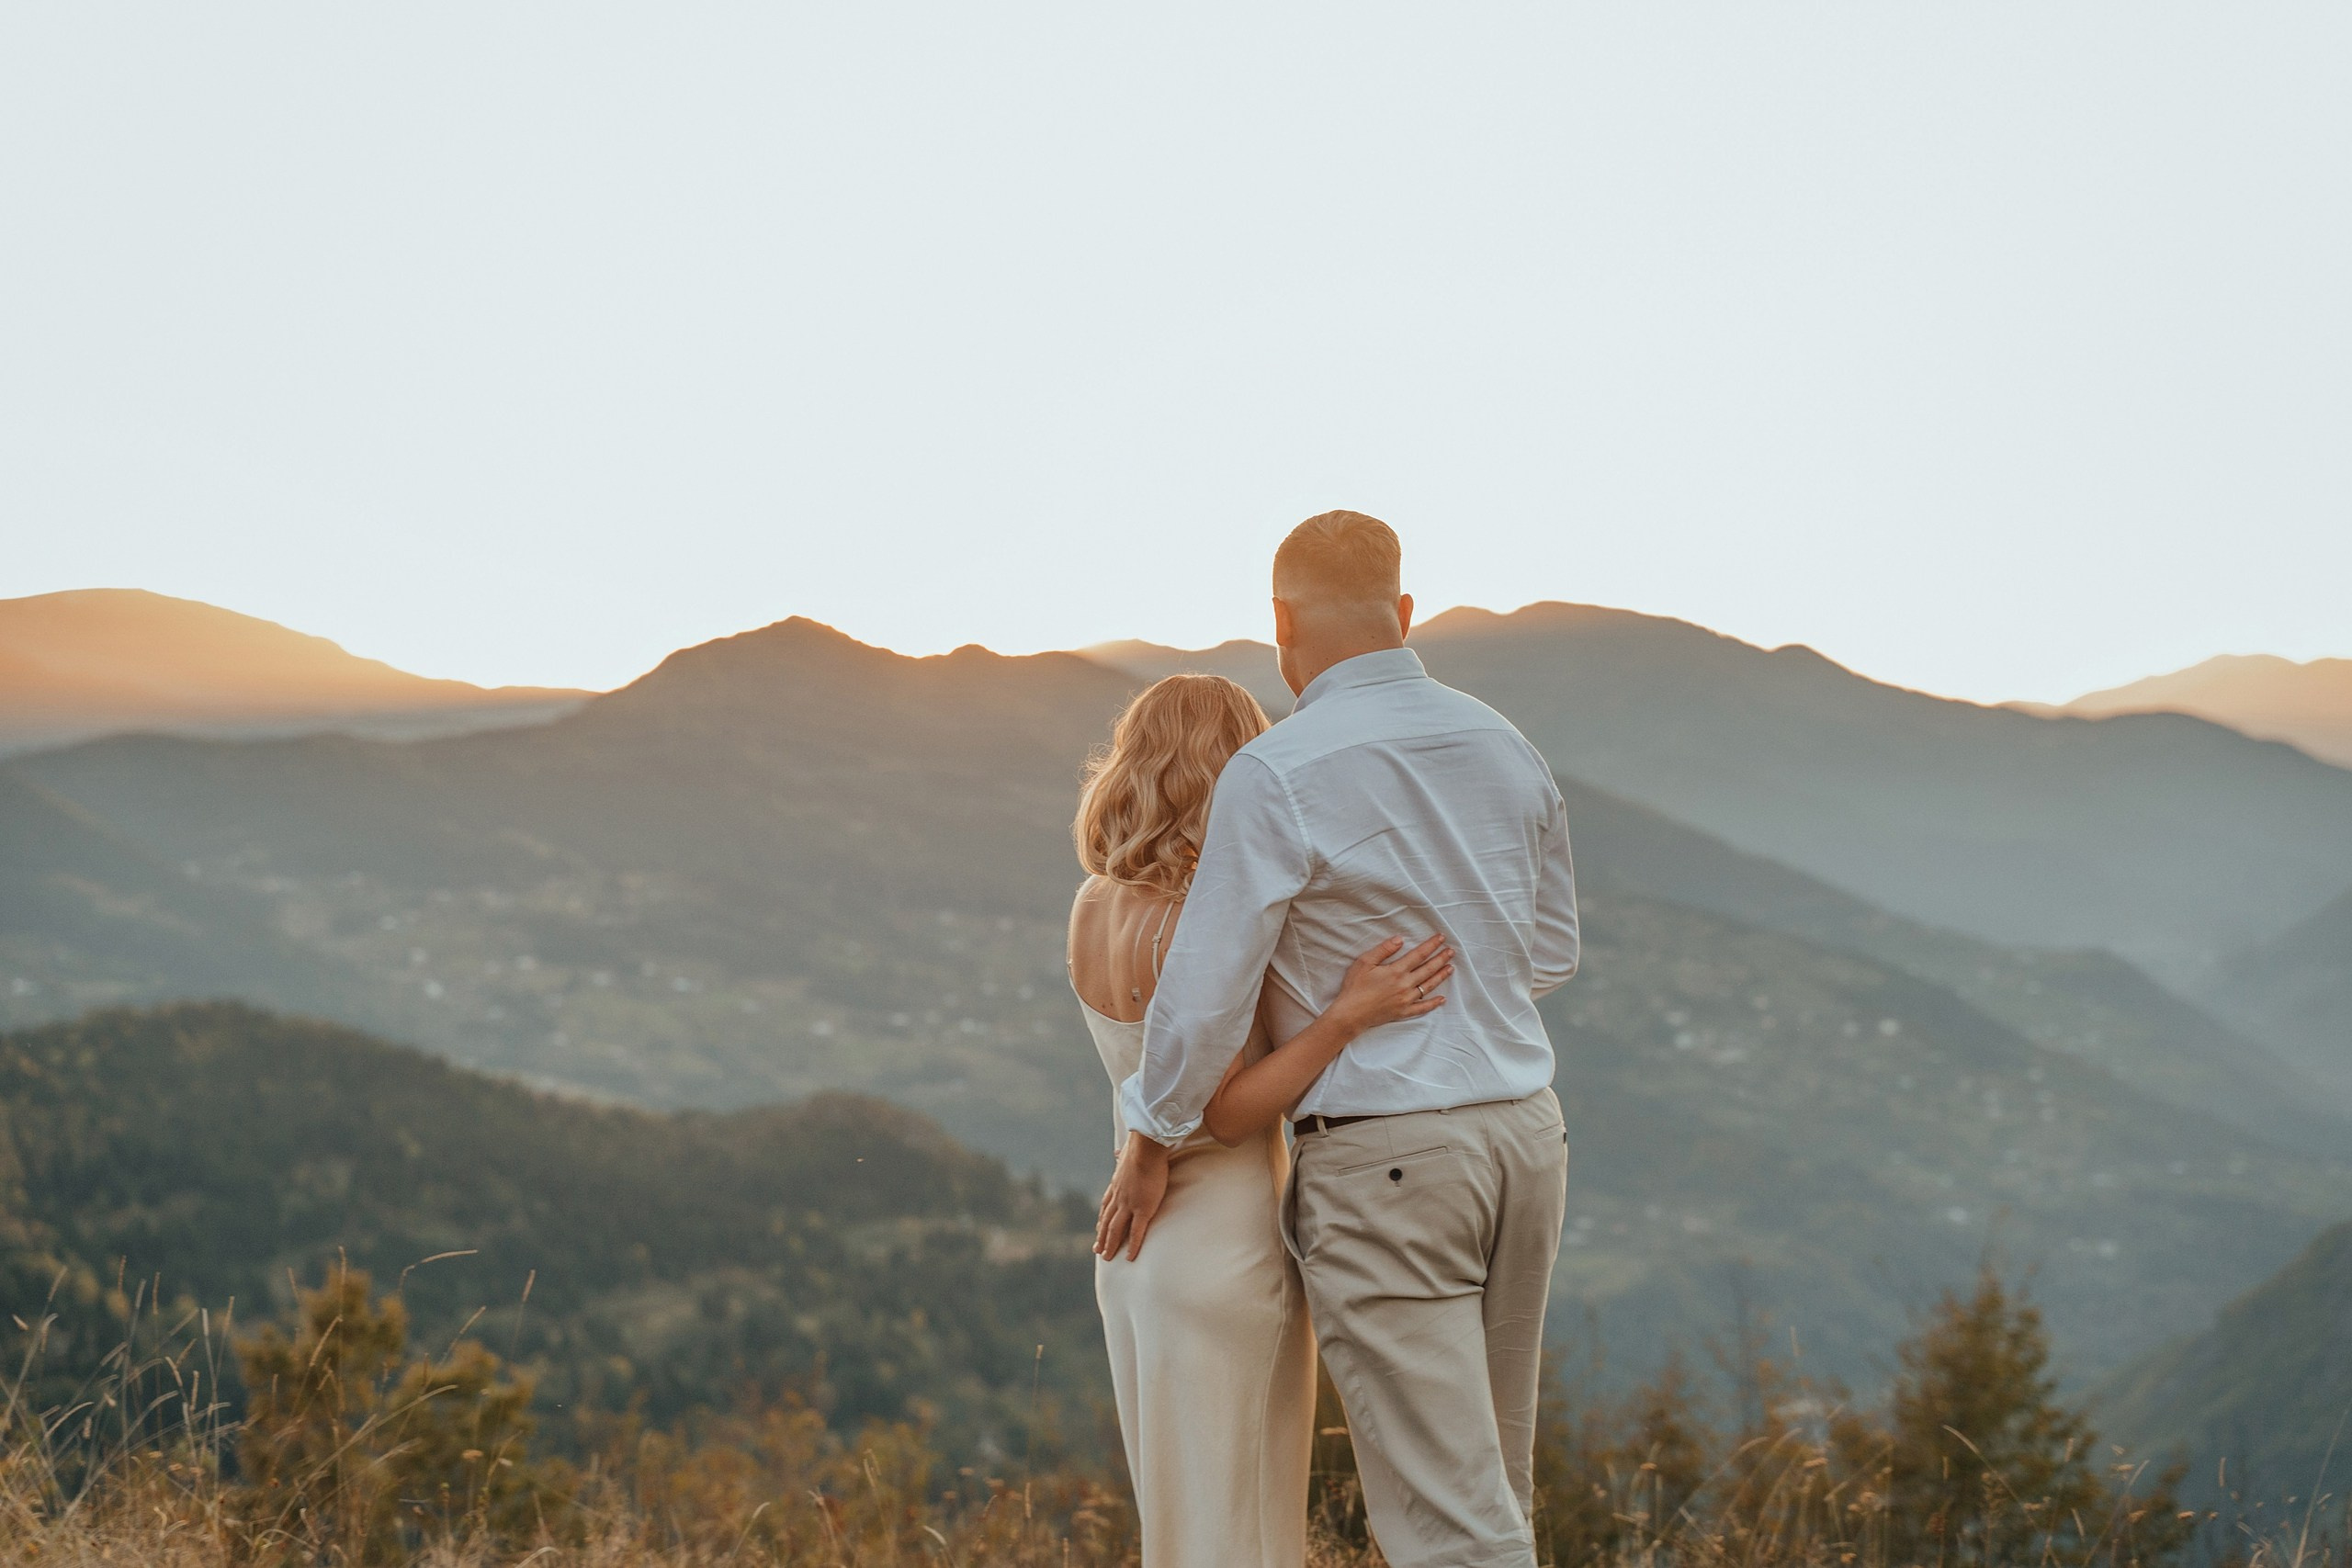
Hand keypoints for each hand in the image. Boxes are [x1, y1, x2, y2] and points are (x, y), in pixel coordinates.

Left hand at [1095, 1132, 1171, 1261]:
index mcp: (1116, 1185)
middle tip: (1097, 1250)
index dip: (1101, 1219)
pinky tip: (1130, 1257)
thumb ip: (1122, 1157)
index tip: (1098, 1230)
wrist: (1147, 1149)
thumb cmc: (1141, 1149)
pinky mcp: (1142, 1209)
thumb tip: (1118, 1153)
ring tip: (1107, 1258)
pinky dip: (1132, 1246)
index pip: (1105, 1206)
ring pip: (1116, 1230)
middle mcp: (1119, 1197)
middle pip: (1106, 1221)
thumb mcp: (1127, 1154)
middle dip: (1101, 1237)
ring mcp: (1129, 1205)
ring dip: (1110, 1245)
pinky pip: (1136, 1233)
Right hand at [1328, 935, 1453, 1035]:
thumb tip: (1400, 939)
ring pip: (1428, 986)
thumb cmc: (1355, 987)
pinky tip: (1442, 999)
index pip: (1419, 955)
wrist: (1350, 1014)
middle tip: (1451, 951)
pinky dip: (1433, 1003)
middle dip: (1441, 959)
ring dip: (1441, 976)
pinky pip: (1422, 1008)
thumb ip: (1383, 950)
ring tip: (1451, 968)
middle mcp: (1405, 985)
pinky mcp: (1403, 1012)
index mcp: (1396, 971)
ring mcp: (1406, 1000)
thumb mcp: (1364, 962)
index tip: (1441, 938)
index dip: (1431, 945)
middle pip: (1428, 969)